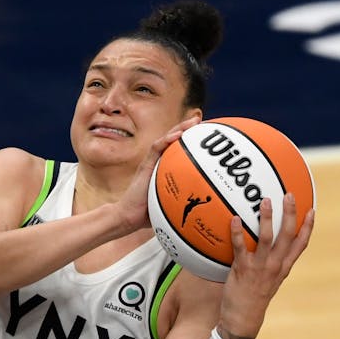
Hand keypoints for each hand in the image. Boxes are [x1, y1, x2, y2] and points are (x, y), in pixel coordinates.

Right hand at [116, 118, 201, 232]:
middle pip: (174, 139)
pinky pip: (156, 148)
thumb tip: (210, 213)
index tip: (208, 135)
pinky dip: (166, 140)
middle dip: (189, 128)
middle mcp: (159, 162)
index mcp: (166, 168)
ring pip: (166, 139)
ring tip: (193, 121)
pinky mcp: (145, 165)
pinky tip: (177, 135)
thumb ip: (187, 203)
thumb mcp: (173, 206)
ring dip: (180, 128)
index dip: (193, 140)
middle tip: (203, 121)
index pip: (180, 149)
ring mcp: (152, 162)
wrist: (129, 217)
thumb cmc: (149, 214)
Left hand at [218, 194, 315, 338]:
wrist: (243, 318)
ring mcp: (260, 267)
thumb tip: (265, 243)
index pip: (301, 244)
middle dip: (290, 214)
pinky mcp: (243, 270)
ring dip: (267, 219)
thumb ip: (270, 262)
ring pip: (267, 238)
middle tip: (288, 195)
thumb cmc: (254, 296)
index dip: (308, 227)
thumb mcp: (269, 279)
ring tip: (265, 200)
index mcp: (284, 267)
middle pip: (288, 236)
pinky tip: (234, 219)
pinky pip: (240, 247)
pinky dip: (237, 232)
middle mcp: (276, 265)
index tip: (312, 210)